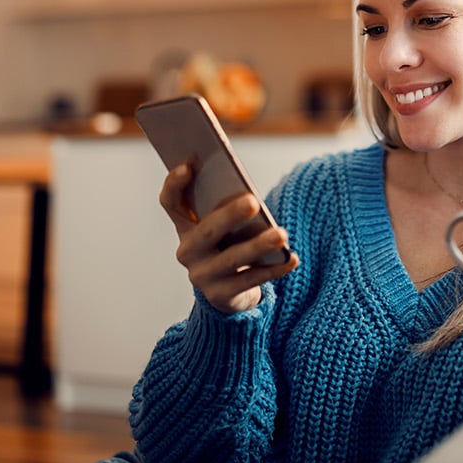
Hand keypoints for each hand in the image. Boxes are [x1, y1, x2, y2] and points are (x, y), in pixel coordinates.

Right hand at [160, 161, 297, 314]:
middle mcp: (188, 251)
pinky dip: (273, 269)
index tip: (188, 166)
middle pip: (206, 231)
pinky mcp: (220, 296)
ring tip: (282, 234)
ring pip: (232, 259)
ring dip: (258, 246)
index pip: (170, 203)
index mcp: (185, 227)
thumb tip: (250, 197)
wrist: (228, 293)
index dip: (174, 185)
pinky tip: (291, 258)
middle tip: (252, 201)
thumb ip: (227, 210)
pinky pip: (250, 281)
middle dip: (229, 215)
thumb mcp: (223, 228)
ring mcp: (202, 276)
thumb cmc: (230, 247)